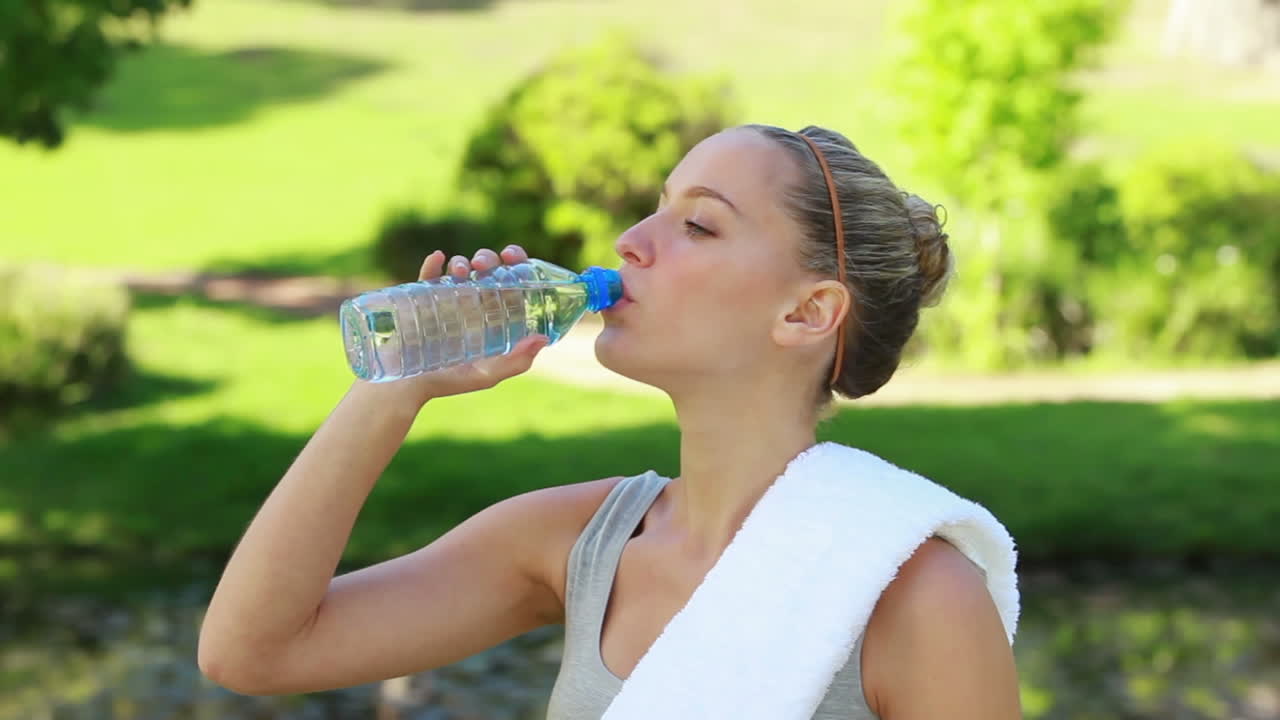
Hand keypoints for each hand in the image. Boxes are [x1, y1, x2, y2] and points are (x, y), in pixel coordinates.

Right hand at [351, 245, 549, 405]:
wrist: (400, 386)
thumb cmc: (444, 383)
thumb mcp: (485, 375)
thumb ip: (515, 362)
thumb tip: (543, 339)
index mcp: (490, 320)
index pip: (508, 286)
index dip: (514, 266)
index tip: (513, 257)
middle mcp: (470, 307)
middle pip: (485, 271)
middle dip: (488, 259)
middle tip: (484, 264)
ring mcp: (444, 301)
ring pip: (458, 269)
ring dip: (462, 261)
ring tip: (461, 270)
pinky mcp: (417, 300)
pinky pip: (426, 275)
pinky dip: (433, 263)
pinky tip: (438, 258)